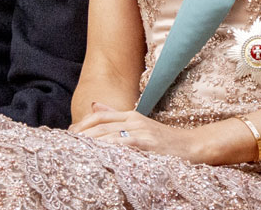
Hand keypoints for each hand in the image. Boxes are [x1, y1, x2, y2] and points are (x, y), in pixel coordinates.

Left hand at [69, 102, 199, 162]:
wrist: (194, 146)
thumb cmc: (165, 140)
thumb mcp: (139, 125)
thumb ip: (116, 116)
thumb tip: (93, 106)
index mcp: (131, 115)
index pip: (100, 116)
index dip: (83, 123)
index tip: (70, 132)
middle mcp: (133, 120)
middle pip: (101, 125)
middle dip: (82, 134)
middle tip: (67, 143)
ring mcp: (141, 132)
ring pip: (109, 135)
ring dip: (91, 142)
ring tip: (77, 149)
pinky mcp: (148, 144)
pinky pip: (124, 145)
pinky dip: (110, 148)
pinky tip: (99, 154)